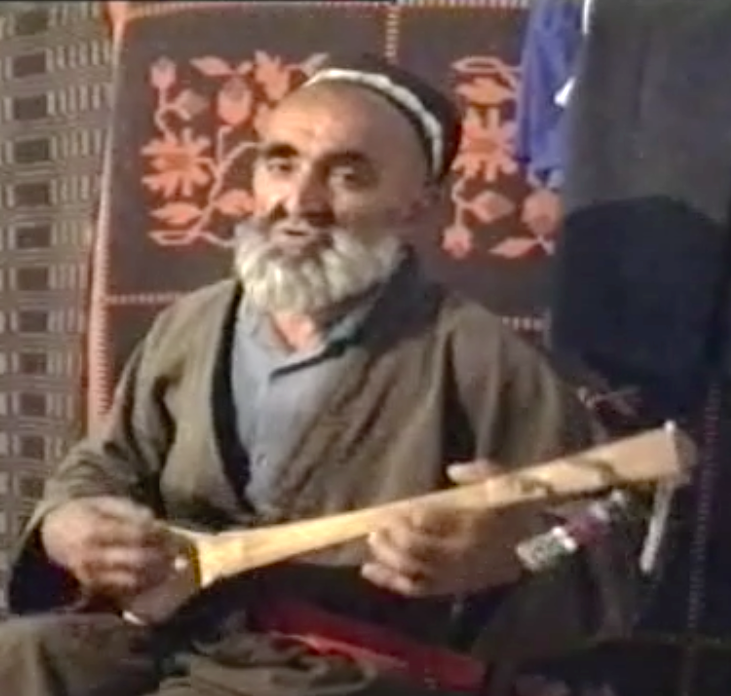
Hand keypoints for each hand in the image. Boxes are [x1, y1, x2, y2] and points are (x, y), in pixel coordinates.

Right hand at [40, 496, 175, 599]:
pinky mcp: (92, 588)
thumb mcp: (106, 502)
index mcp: (95, 530)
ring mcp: (90, 575)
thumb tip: (156, 523)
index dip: (158, 535)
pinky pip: (123, 590)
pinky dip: (144, 585)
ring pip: (132, 579)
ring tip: (176, 566)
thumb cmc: (88, 513)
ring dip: (157, 574)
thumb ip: (131, 511)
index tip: (172, 534)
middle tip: (180, 552)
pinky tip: (160, 577)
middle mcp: (91, 555)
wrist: (54, 533)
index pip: (136, 535)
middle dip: (162, 556)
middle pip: (137, 559)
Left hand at [362, 462, 537, 596]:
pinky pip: (418, 589)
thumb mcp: (504, 480)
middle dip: (395, 539)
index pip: (437, 523)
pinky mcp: (453, 586)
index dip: (413, 519)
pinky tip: (370, 571)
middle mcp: (466, 553)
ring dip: (389, 559)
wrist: (537, 543)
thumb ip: (480, 473)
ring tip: (373, 544)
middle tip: (378, 528)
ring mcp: (459, 574)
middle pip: (421, 550)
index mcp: (477, 524)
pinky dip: (391, 582)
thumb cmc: (514, 505)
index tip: (398, 512)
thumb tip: (453, 472)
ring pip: (416, 572)